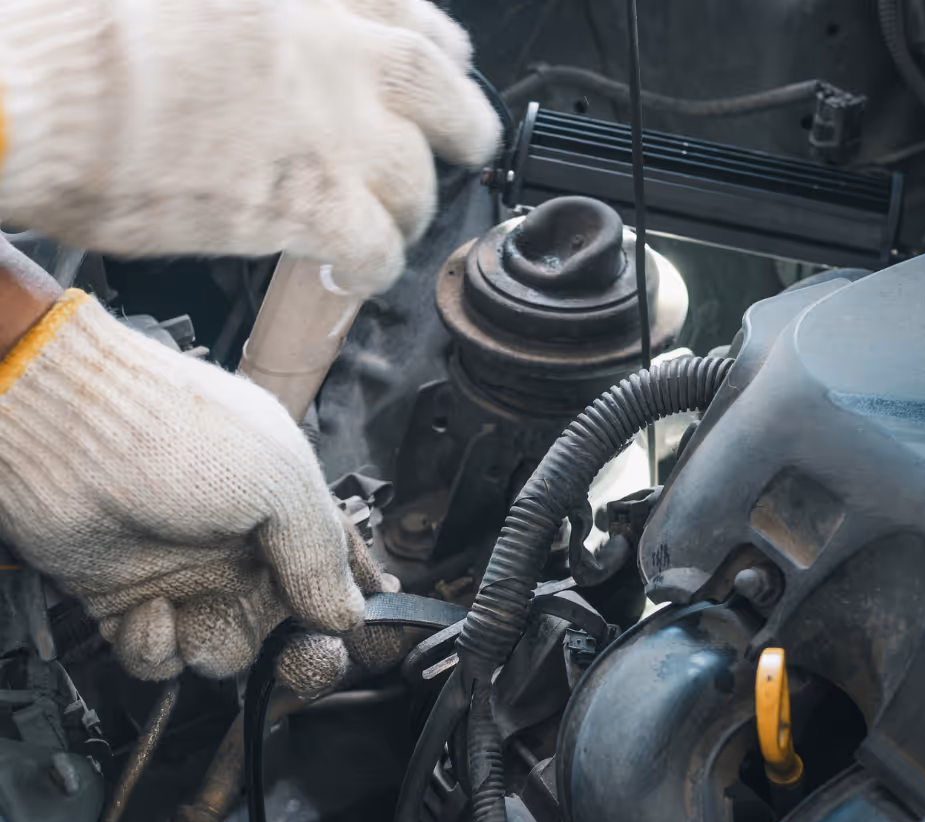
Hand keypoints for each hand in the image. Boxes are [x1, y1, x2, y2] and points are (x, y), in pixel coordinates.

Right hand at [0, 0, 500, 296]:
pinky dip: (374, 267)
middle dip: (462, 124)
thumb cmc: (69, 34)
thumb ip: (237, 11)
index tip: (442, 61)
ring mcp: (327, 129)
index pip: (404, 11)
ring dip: (408, 210)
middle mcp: (330, 52)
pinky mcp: (307, 203)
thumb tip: (250, 38)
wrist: (36, 93)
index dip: (434, 43)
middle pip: (439, 90)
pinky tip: (354, 273)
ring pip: (413, 181)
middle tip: (464, 145)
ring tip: (389, 227)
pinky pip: (375, 247)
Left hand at [0, 278, 384, 683]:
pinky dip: (155, 649)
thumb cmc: (171, 430)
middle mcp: (239, 546)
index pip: (335, 568)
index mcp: (283, 508)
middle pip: (288, 625)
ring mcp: (185, 577)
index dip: (351, 604)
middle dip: (300, 652)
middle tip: (300, 659)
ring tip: (196, 615)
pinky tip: (149, 611)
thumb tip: (348, 611)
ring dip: (216, 647)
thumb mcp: (278, 481)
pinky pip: (159, 657)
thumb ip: (321, 552)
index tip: (362, 638)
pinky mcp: (129, 604)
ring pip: (226, 650)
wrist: (61, 431)